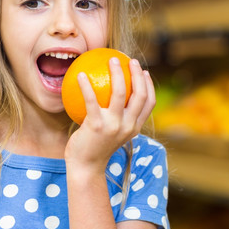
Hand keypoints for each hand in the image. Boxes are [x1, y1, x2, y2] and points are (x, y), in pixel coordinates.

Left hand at [64, 57, 155, 172]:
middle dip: (138, 74)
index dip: (149, 85)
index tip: (144, 71)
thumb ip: (116, 118)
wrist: (85, 168)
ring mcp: (114, 126)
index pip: (149, 103)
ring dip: (117, 73)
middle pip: (139, 95)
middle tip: (130, 61)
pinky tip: (79, 74)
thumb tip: (111, 96)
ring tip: (112, 60)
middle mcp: (128, 126)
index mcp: (135, 128)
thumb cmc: (95, 147)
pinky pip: (92, 100)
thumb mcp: (112, 133)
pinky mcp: (97, 125)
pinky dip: (86, 85)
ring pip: (121, 93)